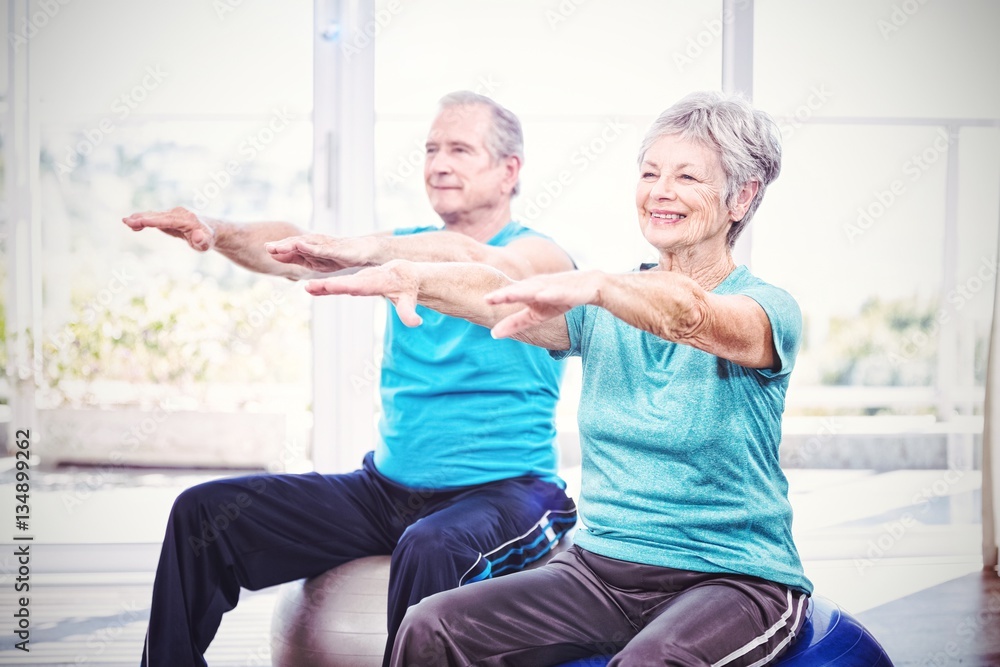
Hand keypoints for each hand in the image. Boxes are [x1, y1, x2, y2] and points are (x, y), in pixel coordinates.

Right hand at [122, 207, 214, 250]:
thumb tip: (198, 236)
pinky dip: (143, 220)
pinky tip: (133, 224)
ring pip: (154, 215)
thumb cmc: (206, 239)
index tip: (140, 221)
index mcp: (187, 219)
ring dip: (140, 218)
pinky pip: (154, 218)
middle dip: (142, 218)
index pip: (168, 220)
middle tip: (126, 221)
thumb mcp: (206, 243)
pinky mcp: (168, 216)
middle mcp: (178, 213)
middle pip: (158, 216)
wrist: (208, 230)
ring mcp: (172, 214)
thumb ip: (202, 240)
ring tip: (125, 221)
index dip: (153, 221)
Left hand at [265, 234, 371, 273]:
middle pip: (294, 244)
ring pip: (304, 244)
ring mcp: (324, 244)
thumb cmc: (338, 257)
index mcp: (308, 248)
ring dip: (290, 245)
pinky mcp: (334, 248)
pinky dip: (310, 247)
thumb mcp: (315, 262)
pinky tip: (301, 246)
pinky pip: (320, 248)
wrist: (362, 251)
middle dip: (280, 246)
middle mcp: (314, 243)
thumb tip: (278, 260)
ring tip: (278, 247)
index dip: (277, 249)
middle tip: (266, 247)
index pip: (290, 248)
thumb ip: (298, 259)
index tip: (264, 250)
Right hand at [305, 260, 422, 325]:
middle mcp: (365, 279)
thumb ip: (409, 312)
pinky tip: (311, 289)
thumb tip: (416, 323)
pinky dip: (325, 287)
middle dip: (329, 285)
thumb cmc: (407, 288)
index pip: (360, 285)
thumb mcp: (410, 300)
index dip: (346, 286)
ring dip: (323, 286)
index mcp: (377, 282)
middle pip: (345, 283)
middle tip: (311, 286)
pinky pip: (338, 285)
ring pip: (338, 283)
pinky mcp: (354, 284)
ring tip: (307, 288)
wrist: (404, 273)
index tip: (332, 285)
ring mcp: (358, 281)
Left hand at [485, 270, 602, 338]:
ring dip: (523, 292)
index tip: (483, 300)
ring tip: (509, 295)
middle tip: (488, 298)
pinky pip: (558, 293)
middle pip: (519, 290)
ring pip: (536, 289)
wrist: (591, 285)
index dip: (497, 297)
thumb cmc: (558, 299)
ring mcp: (553, 286)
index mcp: (528, 291)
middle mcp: (538, 286)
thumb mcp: (536, 315)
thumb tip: (492, 334)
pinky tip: (542, 295)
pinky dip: (550, 294)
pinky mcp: (569, 290)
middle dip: (504, 294)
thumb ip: (515, 323)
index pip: (510, 294)